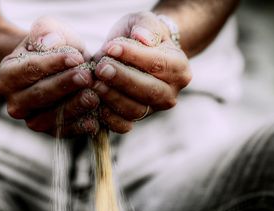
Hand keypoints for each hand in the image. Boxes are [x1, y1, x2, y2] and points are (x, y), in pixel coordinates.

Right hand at [0, 17, 99, 136]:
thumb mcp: (48, 31)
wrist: (60, 70)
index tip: (76, 57)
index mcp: (6, 76)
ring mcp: (31, 120)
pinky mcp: (50, 132)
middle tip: (86, 77)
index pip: (29, 69)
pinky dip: (79, 127)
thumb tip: (49, 43)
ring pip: (50, 118)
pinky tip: (94, 119)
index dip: (52, 64)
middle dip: (64, 86)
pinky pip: (63, 132)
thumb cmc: (53, 48)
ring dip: (73, 108)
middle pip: (39, 95)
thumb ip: (46, 31)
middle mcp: (14, 103)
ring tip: (93, 97)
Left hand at [93, 11, 191, 132]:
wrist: (135, 55)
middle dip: (122, 80)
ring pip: (136, 110)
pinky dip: (108, 117)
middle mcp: (170, 93)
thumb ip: (146, 27)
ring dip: (112, 98)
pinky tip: (95, 103)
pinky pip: (124, 125)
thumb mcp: (144, 22)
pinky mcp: (136, 120)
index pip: (158, 64)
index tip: (111, 48)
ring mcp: (154, 109)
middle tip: (101, 68)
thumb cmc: (140, 36)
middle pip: (149, 91)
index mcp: (179, 68)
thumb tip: (142, 39)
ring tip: (94, 83)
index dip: (133, 57)